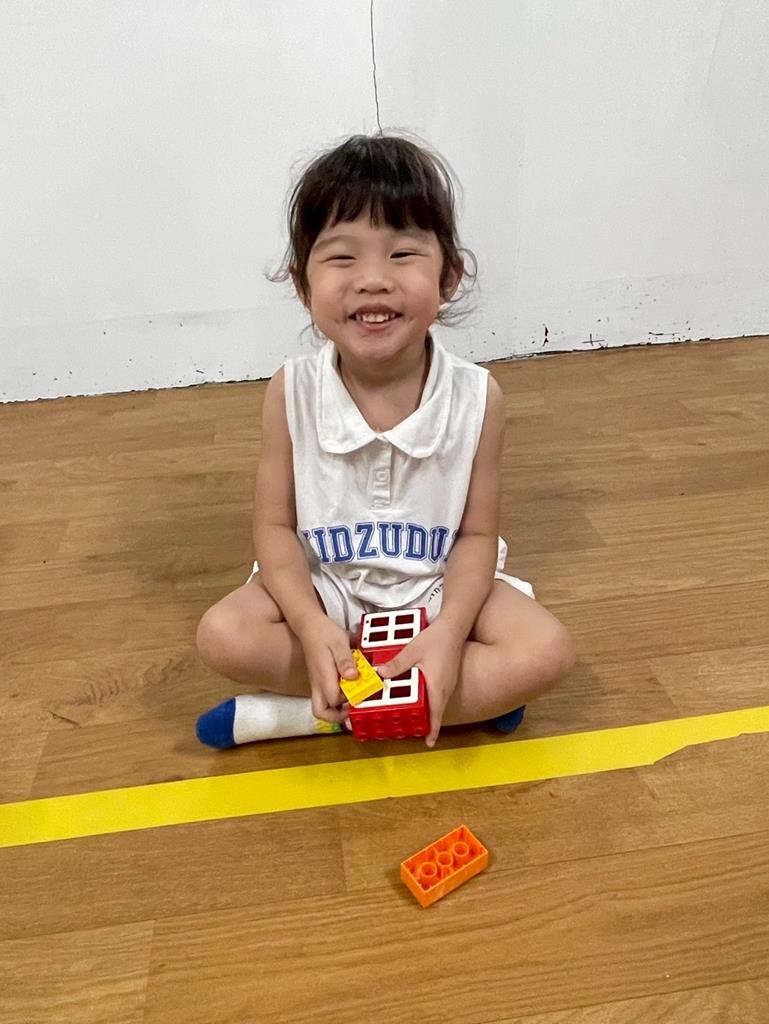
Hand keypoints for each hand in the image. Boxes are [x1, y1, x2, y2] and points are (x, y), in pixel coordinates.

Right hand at [295, 615, 357, 723]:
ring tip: (353, 703)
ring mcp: (317, 683)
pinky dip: (336, 700)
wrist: (309, 625)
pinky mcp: (319, 680)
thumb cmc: (324, 632)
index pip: (333, 700)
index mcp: (323, 675)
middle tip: (354, 710)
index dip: (347, 703)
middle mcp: (318, 683)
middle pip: (321, 712)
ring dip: (336, 711)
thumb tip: (352, 676)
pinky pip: (325, 697)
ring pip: (322, 707)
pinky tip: (348, 691)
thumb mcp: (339, 642)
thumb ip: (345, 660)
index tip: (361, 698)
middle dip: (337, 717)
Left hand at [379, 621, 462, 747]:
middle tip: (413, 730)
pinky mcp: (448, 679)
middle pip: (436, 712)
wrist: (453, 627)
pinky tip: (419, 697)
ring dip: (428, 713)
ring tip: (414, 718)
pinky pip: (439, 695)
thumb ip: (397, 664)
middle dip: (427, 724)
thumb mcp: (412, 651)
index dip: (433, 730)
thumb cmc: (436, 639)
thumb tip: (380, 673)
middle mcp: (445, 688)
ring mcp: (448, 684)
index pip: (436, 714)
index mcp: (436, 686)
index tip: (428, 743)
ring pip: (438, 704)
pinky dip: (430, 701)